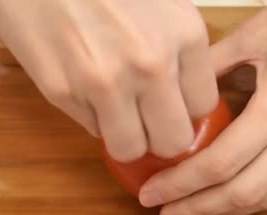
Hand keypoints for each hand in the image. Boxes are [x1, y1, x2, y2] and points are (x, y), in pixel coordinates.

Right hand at [0, 0, 217, 161]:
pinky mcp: (62, 91)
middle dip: (163, 138)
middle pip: (174, 141)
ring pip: (131, 149)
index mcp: (184, 34)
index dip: (187, 111)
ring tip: (118, 113)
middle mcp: (152, 63)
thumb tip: (186, 97)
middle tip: (150, 123)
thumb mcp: (163, 1)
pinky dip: (93, 118)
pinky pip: (92, 130)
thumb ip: (181, 48)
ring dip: (127, 138)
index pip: (204, 106)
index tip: (174, 105)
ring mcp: (106, 81)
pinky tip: (84, 85)